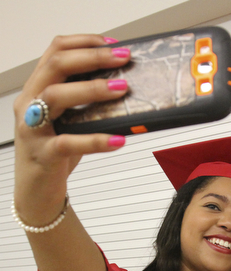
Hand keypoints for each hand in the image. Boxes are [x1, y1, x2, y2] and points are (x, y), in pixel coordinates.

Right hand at [13, 34, 130, 223]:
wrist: (36, 191)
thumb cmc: (55, 152)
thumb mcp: (68, 121)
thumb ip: (85, 103)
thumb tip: (124, 88)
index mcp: (36, 89)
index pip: (55, 51)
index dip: (84, 42)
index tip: (113, 43)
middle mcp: (29, 103)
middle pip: (56, 66)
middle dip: (93, 57)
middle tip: (123, 58)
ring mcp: (33, 129)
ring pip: (56, 97)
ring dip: (92, 89)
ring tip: (122, 89)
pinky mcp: (43, 155)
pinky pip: (68, 143)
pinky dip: (95, 140)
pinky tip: (118, 140)